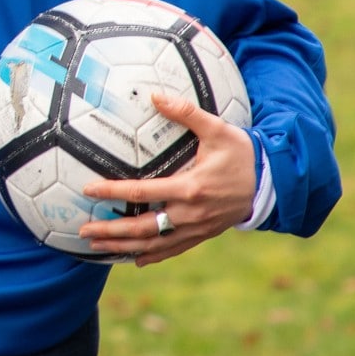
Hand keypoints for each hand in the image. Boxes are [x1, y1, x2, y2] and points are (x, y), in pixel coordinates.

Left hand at [77, 91, 254, 266]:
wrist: (271, 183)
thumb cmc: (241, 153)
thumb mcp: (217, 129)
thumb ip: (186, 112)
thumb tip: (155, 95)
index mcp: (190, 187)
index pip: (141, 192)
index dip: (112, 191)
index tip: (88, 190)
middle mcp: (190, 213)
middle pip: (143, 227)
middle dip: (111, 231)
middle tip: (83, 232)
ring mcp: (196, 228)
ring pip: (154, 243)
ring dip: (124, 247)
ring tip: (96, 247)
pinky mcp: (203, 235)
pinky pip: (173, 249)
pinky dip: (152, 256)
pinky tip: (133, 260)